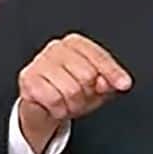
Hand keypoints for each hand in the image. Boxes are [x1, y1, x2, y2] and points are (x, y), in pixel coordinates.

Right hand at [17, 33, 132, 153]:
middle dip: (88, 94)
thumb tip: (108, 82)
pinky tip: (57, 107)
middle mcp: (57, 47)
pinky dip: (59, 110)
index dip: (112, 73)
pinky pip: (53, 99)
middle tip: (83, 98)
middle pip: (87, 74)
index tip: (124, 84)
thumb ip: (107, 82)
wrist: (44, 107)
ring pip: (70, 89)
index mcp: (76, 43)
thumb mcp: (97, 87)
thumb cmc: (71, 91)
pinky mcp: (28, 78)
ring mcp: (40, 61)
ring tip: (69, 104)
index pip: (99, 56)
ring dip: (74, 105)